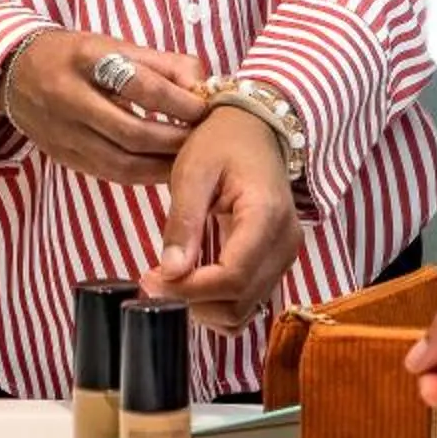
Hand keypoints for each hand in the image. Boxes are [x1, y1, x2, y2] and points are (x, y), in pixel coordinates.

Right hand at [0, 32, 210, 187]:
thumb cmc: (78, 55)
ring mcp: (63, 132)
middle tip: (203, 139)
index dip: (179, 100)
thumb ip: (163, 64)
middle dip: (174, 140)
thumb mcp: (116, 45)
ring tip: (190, 159)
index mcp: (87, 60)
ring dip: (161, 165)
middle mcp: (70, 98)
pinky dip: (142, 175)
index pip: (140, 85)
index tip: (204, 107)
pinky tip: (164, 170)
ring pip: (120, 162)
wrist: (15, 70)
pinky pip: (109, 174)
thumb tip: (202, 88)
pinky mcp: (63, 156)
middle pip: (131, 132)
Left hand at [142, 109, 302, 331]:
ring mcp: (285, 256)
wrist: (255, 127)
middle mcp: (285, 243)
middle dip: (192, 301)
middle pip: (239, 301)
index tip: (151, 281)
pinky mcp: (276, 263)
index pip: (232, 277)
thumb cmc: (222, 142)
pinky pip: (249, 301)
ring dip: (204, 307)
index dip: (189, 290)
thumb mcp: (192, 171)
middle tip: (153, 280)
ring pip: (244, 310)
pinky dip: (218, 303)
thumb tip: (169, 273)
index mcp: (266, 217)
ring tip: (170, 279)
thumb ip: (182, 222)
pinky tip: (194, 280)